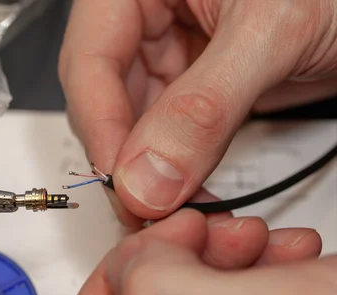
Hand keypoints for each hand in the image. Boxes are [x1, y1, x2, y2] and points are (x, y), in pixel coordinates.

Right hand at [59, 0, 336, 224]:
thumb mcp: (272, 33)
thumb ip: (204, 106)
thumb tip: (147, 178)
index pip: (90, 56)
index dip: (99, 123)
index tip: (121, 182)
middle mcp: (148, 12)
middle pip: (103, 94)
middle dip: (124, 155)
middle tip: (144, 207)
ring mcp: (170, 47)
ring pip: (134, 119)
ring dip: (149, 169)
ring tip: (172, 205)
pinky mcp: (195, 79)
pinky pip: (167, 129)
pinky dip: (176, 164)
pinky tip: (190, 188)